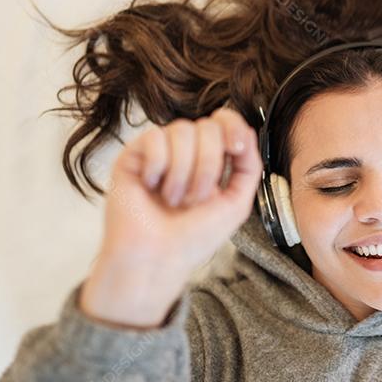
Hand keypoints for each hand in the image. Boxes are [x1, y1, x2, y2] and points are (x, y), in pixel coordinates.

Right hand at [81, 107, 262, 327]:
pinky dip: (158, 166)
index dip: (232, 126)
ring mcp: (158, 152)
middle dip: (208, 166)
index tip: (236, 149)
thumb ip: (249, 166)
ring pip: (181, 130)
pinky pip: (154, 138)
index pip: (223, 120)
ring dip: (183, 172)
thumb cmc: (193, 238)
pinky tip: (152, 187)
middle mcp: (184, 151)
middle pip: (206, 126)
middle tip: (195, 198)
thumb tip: (247, 131)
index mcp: (209, 158)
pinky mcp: (133, 156)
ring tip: (173, 199)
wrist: (158, 260)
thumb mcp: (236, 203)